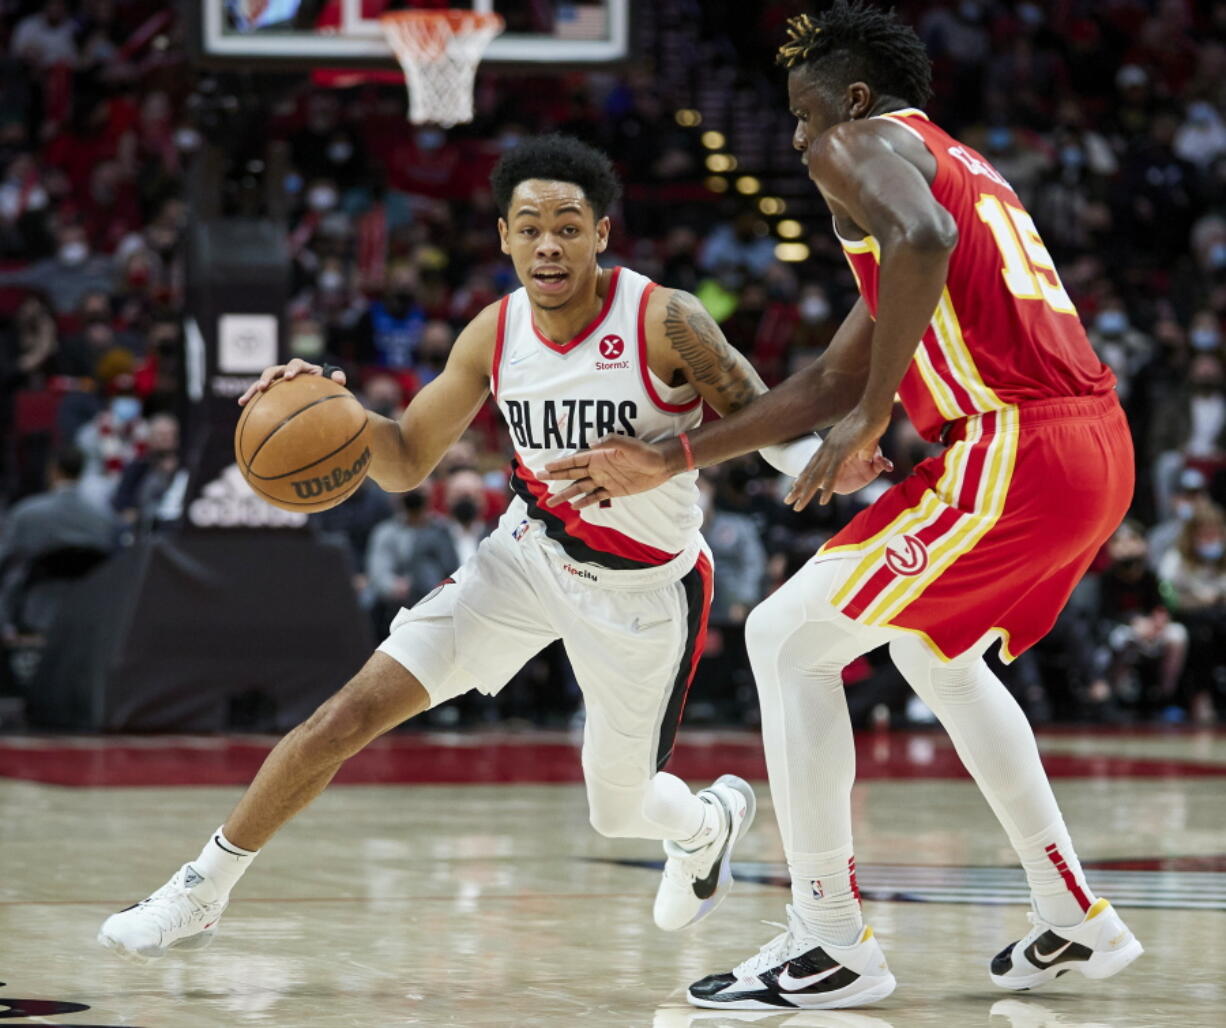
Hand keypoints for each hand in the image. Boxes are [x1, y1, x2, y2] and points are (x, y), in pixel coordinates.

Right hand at [238, 358, 345, 405]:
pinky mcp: (272, 389)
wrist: (317, 388)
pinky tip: (242, 404)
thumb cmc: (325, 384)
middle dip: (268, 377)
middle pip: (274, 369)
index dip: (292, 369)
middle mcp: (286, 370)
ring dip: (253, 388)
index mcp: (302, 367)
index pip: (296, 363)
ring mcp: (277, 380)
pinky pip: (259, 392)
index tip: (289, 377)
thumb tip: (340, 379)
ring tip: (245, 399)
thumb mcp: (332, 382)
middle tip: (263, 386)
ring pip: (263, 380)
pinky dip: (251, 396)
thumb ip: (337, 377)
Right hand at [542, 435, 670, 507]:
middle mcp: (598, 468)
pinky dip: (585, 502)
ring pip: (580, 487)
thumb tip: (591, 443)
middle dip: (555, 477)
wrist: (661, 465)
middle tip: (539, 479)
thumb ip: (611, 442)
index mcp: (599, 456)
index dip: (560, 464)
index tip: (545, 468)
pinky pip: (596, 497)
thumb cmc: (645, 452)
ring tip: (551, 502)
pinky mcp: (614, 490)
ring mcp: (605, 480)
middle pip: (572, 473)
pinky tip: (575, 507)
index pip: (574, 460)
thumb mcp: (629, 444)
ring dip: (566, 494)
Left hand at [785, 404, 890, 509]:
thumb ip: (860, 449)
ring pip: (816, 477)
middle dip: (798, 488)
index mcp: (830, 443)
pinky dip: (827, 489)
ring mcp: (832, 450)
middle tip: (788, 500)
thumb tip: (863, 458)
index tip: (795, 485)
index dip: (803, 476)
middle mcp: (827, 447)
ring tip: (797, 507)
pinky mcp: (842, 453)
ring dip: (807, 494)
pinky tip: (822, 501)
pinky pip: (832, 475)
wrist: (872, 407)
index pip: (812, 463)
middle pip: (809, 472)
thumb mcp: (861, 437)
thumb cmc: (870, 417)